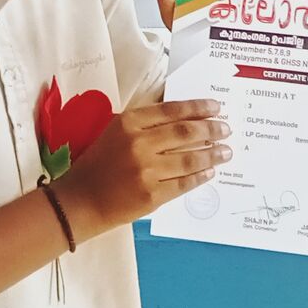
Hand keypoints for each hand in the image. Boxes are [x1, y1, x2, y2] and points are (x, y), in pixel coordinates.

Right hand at [53, 100, 228, 239]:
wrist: (81, 200)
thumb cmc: (97, 164)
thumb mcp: (115, 133)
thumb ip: (144, 125)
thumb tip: (185, 122)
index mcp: (128, 123)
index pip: (172, 110)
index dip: (198, 108)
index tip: (216, 107)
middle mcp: (138, 143)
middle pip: (186, 133)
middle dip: (211, 130)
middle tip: (226, 129)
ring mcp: (146, 170)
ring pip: (189, 159)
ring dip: (212, 154)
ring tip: (226, 151)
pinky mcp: (152, 195)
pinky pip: (184, 183)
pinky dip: (200, 176)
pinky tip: (210, 172)